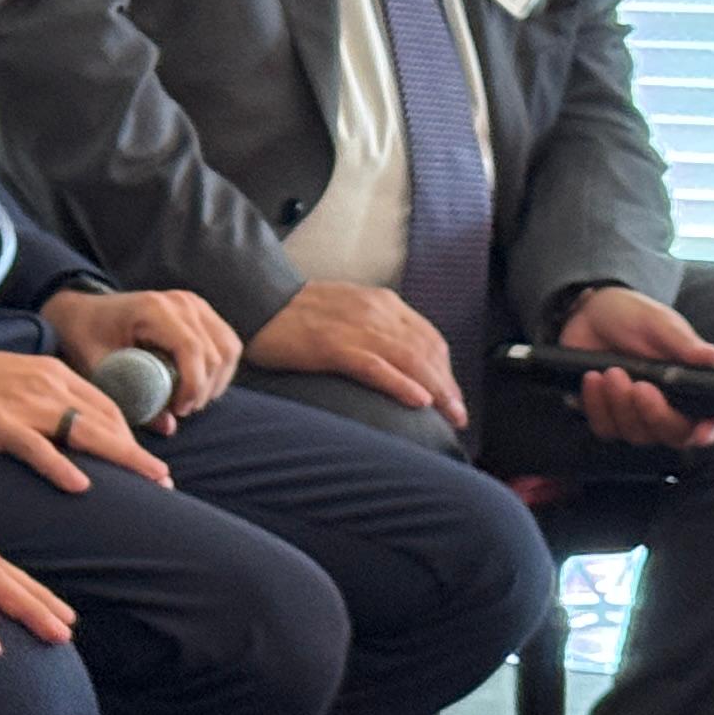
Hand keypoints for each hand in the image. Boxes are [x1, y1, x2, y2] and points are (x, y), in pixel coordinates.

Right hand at [0, 336, 167, 493]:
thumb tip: (68, 430)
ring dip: (123, 459)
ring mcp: (22, 405)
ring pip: (85, 432)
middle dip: (139, 451)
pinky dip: (62, 467)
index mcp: (51, 374)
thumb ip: (43, 402)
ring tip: (150, 483)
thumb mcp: (12, 382)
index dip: (132, 435)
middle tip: (164, 480)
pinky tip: (82, 485)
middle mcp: (45, 386)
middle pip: (106, 420)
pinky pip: (37, 448)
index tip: (149, 461)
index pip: (105, 405)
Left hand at [38, 284, 240, 421]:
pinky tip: (199, 387)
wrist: (84, 311)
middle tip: (180, 411)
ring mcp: (195, 303)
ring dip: (216, 381)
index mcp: (154, 309)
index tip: (178, 411)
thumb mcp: (99, 368)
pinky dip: (221, 370)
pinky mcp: (202, 311)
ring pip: (229, 348)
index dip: (193, 386)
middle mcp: (181, 301)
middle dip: (204, 389)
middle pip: (216, 352)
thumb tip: (169, 427)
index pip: (192, 349)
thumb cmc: (86, 337)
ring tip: (189, 401)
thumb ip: (131, 397)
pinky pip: (228, 343)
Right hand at [244, 279, 467, 430]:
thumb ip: (371, 328)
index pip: (428, 338)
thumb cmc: (294, 314)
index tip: (451, 395)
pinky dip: (401, 384)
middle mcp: (376, 311)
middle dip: (448, 385)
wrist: (254, 299)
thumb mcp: (345, 310)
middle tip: (458, 415)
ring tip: (450, 415)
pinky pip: (376, 367)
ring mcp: (355, 328)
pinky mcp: (332, 345)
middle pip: (426, 351)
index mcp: (381, 303)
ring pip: (409, 360)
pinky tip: (418, 401)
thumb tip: (393, 359)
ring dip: (436, 390)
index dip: (445, 369)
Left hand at [556, 284, 713, 449]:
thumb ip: (686, 345)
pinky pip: (604, 428)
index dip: (710, 431)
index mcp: (695, 387)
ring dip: (621, 405)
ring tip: (612, 371)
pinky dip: (596, 405)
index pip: (712, 421)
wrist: (589, 314)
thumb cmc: (633, 318)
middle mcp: (670, 408)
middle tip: (639, 385)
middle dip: (655, 413)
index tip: (700, 431)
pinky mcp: (607, 416)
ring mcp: (637, 415)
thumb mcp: (660, 324)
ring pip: (636, 434)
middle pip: (672, 435)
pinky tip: (593, 379)